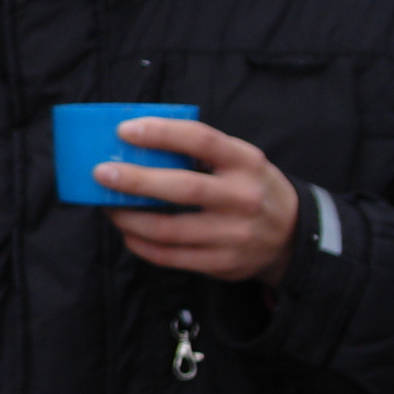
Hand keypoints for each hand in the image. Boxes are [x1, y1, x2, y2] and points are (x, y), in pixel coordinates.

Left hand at [98, 118, 298, 284]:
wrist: (292, 236)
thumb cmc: (249, 187)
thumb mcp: (239, 161)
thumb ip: (200, 151)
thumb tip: (133, 142)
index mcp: (246, 162)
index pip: (202, 140)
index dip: (161, 133)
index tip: (124, 130)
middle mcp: (243, 198)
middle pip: (183, 189)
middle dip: (136, 181)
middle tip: (101, 174)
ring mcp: (234, 234)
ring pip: (169, 229)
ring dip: (129, 218)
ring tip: (107, 206)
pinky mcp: (222, 263)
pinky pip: (169, 256)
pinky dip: (140, 244)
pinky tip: (127, 231)